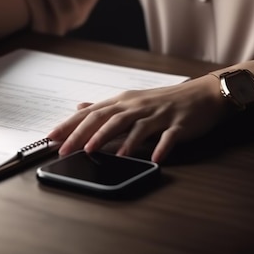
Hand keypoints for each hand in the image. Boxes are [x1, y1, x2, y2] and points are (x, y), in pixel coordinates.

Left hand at [47, 75, 228, 162]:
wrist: (203, 94)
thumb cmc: (165, 100)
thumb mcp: (131, 101)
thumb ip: (105, 108)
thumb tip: (79, 108)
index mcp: (124, 101)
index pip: (91, 113)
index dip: (70, 125)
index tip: (51, 138)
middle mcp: (137, 106)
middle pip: (105, 118)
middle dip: (82, 134)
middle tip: (65, 150)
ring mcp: (158, 114)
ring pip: (132, 125)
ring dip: (112, 139)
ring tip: (94, 152)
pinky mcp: (178, 124)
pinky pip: (168, 136)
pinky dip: (160, 147)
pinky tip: (152, 159)